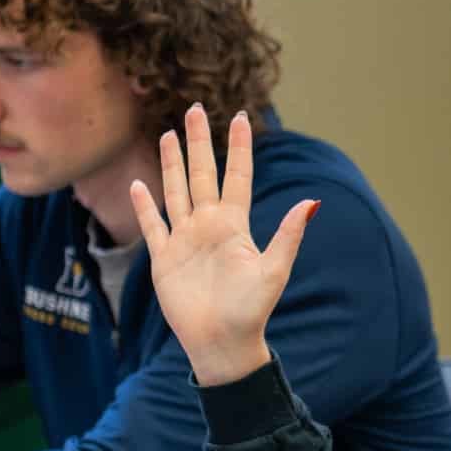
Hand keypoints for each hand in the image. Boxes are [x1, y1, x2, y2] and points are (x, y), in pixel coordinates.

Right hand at [130, 104, 316, 385]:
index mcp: (235, 225)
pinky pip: (152, 226)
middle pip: (202, 174)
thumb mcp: (274, 270)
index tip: (241, 116)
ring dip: (171, 164)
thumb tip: (311, 202)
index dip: (238, 147)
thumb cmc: (251, 310)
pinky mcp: (164, 259)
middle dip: (198, 142)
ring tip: (169, 134)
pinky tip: (138, 184)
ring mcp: (185, 240)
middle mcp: (209, 226)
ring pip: (176, 191)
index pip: (236, 176)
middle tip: (195, 108)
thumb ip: (287, 235)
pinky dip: (144, 205)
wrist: (222, 343)